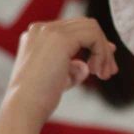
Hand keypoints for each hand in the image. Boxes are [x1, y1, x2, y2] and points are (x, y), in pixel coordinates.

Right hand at [2, 18, 117, 130]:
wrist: (24, 106)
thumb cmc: (38, 98)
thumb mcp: (59, 77)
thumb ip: (73, 66)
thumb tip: (88, 63)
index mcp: (37, 36)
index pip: (74, 30)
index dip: (94, 45)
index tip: (104, 66)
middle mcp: (41, 29)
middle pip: (85, 26)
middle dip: (102, 48)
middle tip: (109, 72)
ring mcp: (50, 30)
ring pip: (92, 28)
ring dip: (104, 52)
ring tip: (104, 74)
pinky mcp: (60, 38)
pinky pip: (93, 36)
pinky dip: (102, 53)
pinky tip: (96, 71)